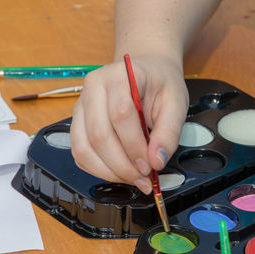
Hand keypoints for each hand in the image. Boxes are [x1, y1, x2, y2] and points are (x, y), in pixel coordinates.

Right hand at [70, 55, 188, 194]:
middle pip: (99, 134)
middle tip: (143, 178)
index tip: (150, 165)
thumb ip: (168, 132)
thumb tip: (156, 161)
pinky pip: (80, 152)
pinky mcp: (78, 122)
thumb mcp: (176, 104)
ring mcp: (82, 105)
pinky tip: (118, 173)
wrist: (148, 73)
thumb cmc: (161, 85)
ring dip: (108, 171)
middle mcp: (94, 87)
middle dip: (122, 164)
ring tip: (132, 178)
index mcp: (119, 75)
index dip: (135, 145)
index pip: (121, 113)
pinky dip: (98, 169)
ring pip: (84, 147)